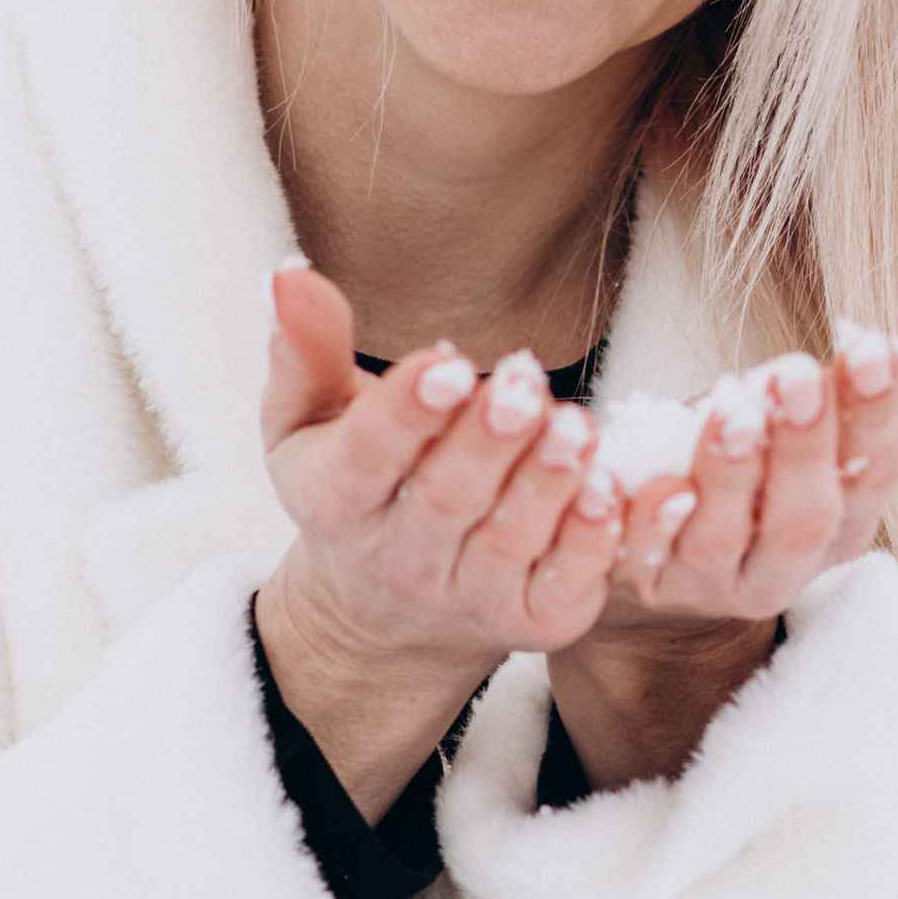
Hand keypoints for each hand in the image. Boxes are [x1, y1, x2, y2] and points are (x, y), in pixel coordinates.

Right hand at [252, 263, 627, 818]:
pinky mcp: (531, 621)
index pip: (368, 456)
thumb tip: (287, 277)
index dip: (406, 414)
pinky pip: (565, 587)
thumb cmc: (352, 488)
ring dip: (547, 482)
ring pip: (511, 542)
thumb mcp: (305, 422)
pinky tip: (610, 490)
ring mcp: (469, 596)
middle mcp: (401, 560)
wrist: (382, 617)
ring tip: (576, 424)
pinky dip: (592, 544)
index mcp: (339, 501)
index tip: (442, 365)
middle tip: (522, 382)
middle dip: (486, 441)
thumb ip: (304, 352)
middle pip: (446, 499)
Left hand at [546, 329, 897, 789]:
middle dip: (805, 446)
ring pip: (724, 540)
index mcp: (843, 522)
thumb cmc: (749, 475)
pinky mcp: (639, 582)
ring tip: (731, 409)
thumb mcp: (813, 429)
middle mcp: (783, 566)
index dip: (874, 413)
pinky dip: (646, 522)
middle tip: (795, 374)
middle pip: (805, 518)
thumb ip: (885, 404)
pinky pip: (641, 558)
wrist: (655, 564)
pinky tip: (648, 479)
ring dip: (731, 475)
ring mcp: (709, 581)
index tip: (871, 346)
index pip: (874, 472)